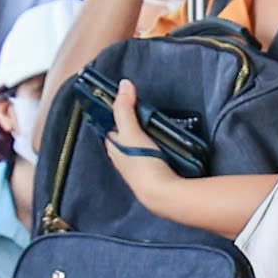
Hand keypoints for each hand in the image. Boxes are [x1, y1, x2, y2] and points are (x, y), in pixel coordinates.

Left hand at [103, 80, 174, 198]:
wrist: (162, 192)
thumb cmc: (142, 163)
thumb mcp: (130, 131)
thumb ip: (125, 108)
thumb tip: (124, 84)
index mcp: (113, 148)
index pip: (111, 126)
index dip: (117, 113)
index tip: (128, 100)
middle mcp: (123, 158)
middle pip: (127, 134)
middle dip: (135, 123)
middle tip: (148, 110)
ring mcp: (138, 166)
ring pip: (141, 144)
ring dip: (148, 134)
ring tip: (159, 123)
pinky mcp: (153, 171)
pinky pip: (153, 152)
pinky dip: (158, 145)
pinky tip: (166, 141)